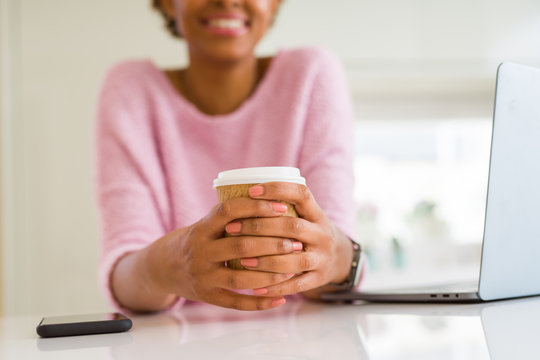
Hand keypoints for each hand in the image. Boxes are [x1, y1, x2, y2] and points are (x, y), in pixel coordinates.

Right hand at [140, 196, 300, 310]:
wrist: (162, 267)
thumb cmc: (195, 240)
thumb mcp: (205, 224)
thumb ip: (230, 217)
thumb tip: (272, 198)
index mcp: (201, 228)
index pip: (229, 211)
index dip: (256, 207)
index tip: (282, 207)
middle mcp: (200, 251)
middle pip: (241, 246)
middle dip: (272, 244)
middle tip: (296, 242)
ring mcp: (203, 276)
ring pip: (241, 276)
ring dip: (270, 274)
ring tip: (292, 269)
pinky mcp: (207, 296)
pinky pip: (237, 302)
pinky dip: (260, 302)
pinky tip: (280, 299)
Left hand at [224, 182, 353, 297]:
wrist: (341, 258)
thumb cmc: (311, 232)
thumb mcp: (307, 215)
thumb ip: (285, 206)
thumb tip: (243, 195)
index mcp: (317, 214)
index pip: (301, 194)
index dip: (277, 190)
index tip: (252, 191)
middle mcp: (322, 234)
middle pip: (292, 227)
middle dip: (259, 227)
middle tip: (231, 228)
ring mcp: (322, 258)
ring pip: (294, 260)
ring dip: (266, 260)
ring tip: (242, 261)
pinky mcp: (319, 278)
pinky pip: (296, 285)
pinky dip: (275, 287)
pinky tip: (255, 288)